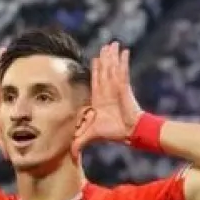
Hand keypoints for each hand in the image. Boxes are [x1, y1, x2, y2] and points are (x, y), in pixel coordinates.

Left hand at [72, 41, 143, 156]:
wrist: (130, 132)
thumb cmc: (113, 133)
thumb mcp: (90, 135)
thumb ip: (79, 141)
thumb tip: (70, 155)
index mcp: (100, 100)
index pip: (96, 81)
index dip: (96, 70)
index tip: (95, 59)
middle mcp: (108, 91)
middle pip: (105, 70)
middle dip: (105, 58)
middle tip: (106, 46)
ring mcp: (116, 88)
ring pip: (113, 68)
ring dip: (113, 56)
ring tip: (114, 44)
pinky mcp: (124, 87)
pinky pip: (123, 71)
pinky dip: (123, 61)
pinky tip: (125, 51)